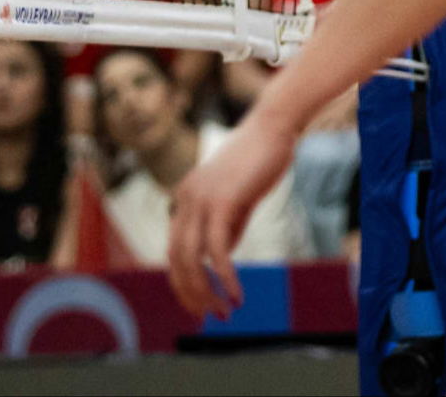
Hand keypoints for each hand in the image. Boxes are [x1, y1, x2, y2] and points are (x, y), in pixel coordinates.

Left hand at [166, 101, 297, 319]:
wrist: (272, 129)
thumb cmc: (257, 163)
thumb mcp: (235, 202)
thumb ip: (224, 229)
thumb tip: (218, 263)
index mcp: (185, 197)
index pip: (173, 250)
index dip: (184, 283)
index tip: (202, 307)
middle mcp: (185, 198)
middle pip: (175, 259)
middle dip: (191, 294)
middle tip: (213, 316)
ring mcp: (200, 198)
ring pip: (190, 259)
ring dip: (205, 292)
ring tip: (225, 312)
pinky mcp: (222, 202)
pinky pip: (216, 252)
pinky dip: (224, 279)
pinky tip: (237, 296)